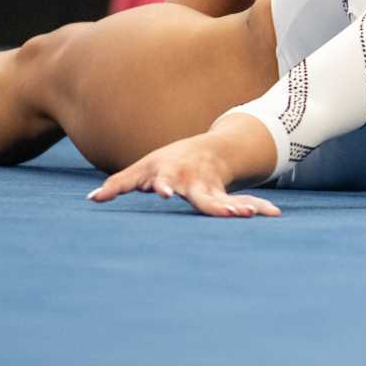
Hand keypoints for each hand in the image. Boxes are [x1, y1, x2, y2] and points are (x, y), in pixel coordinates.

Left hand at [87, 131, 281, 217]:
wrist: (206, 151)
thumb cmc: (167, 163)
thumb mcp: (143, 170)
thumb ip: (118, 184)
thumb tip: (91, 199)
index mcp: (172, 176)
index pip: (165, 181)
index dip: (163, 186)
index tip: (163, 193)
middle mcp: (194, 182)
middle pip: (202, 196)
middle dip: (211, 203)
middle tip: (222, 210)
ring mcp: (213, 191)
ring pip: (226, 202)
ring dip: (238, 207)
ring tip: (251, 215)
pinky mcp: (227, 199)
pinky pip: (244, 202)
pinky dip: (259, 207)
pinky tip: (273, 213)